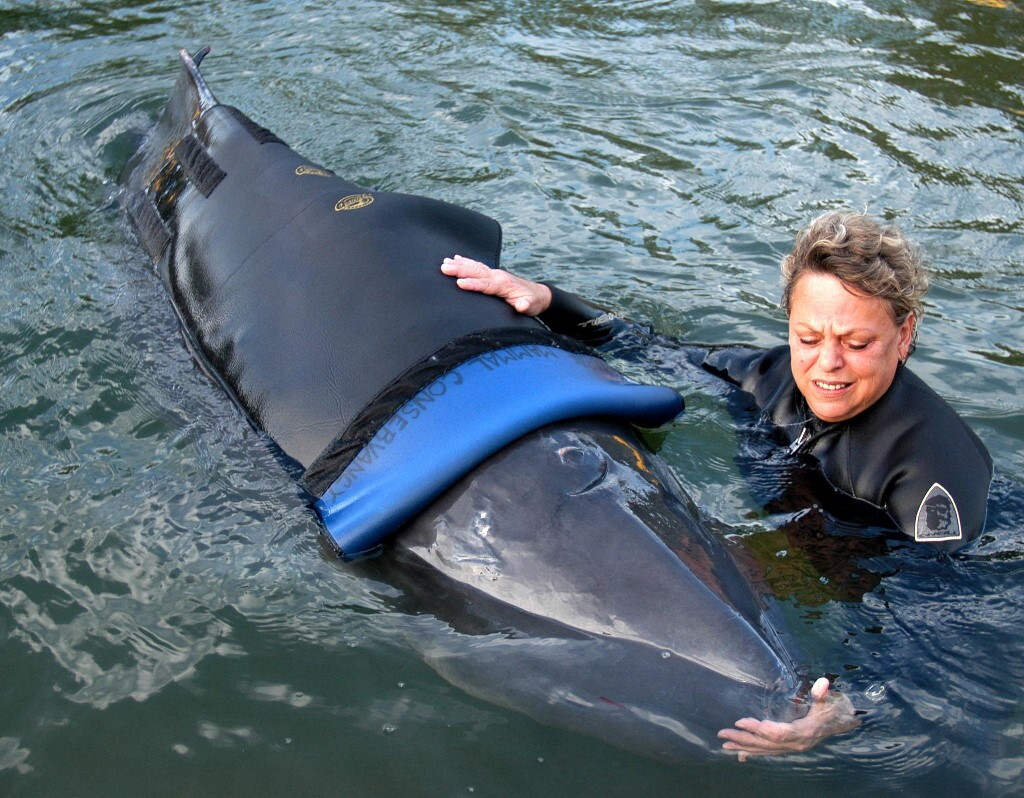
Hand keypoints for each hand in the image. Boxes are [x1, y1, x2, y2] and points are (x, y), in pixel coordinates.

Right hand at [441, 255, 551, 315]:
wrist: (538, 294)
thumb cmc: (533, 302)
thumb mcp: (532, 306)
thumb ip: (526, 305)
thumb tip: (521, 305)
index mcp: (504, 285)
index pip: (486, 284)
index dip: (473, 284)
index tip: (459, 283)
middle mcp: (498, 276)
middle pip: (476, 272)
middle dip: (460, 270)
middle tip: (444, 268)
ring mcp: (495, 273)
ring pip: (474, 267)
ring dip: (459, 264)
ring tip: (444, 262)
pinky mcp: (493, 274)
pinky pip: (477, 266)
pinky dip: (466, 261)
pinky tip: (456, 258)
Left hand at [717, 677, 859, 760]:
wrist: (842, 723)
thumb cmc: (833, 710)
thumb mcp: (829, 701)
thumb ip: (822, 693)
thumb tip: (823, 683)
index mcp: (803, 733)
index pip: (777, 733)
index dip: (759, 729)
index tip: (740, 720)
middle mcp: (796, 744)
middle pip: (766, 743)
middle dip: (743, 738)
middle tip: (722, 732)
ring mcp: (792, 748)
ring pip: (765, 750)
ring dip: (744, 747)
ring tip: (725, 744)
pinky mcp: (789, 748)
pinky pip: (769, 752)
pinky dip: (754, 753)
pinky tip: (741, 756)